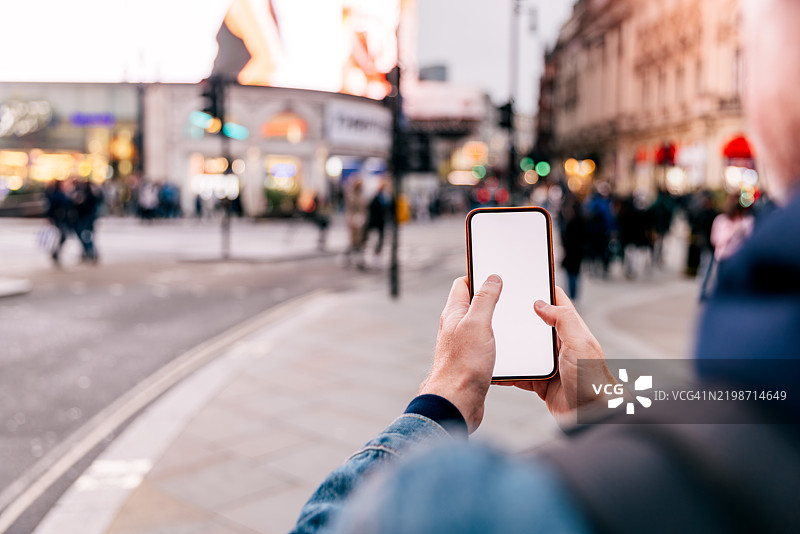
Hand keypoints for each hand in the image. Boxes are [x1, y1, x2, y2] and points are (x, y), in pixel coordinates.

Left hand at [419, 275, 501, 432]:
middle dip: (491, 297)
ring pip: (481, 326)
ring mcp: (463, 346)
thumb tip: (491, 278)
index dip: (479, 274)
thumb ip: (485, 299)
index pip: (463, 284)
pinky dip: (499, 341)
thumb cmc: (463, 365)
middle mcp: (456, 328)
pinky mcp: (472, 362)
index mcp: (454, 314)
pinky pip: (486, 345)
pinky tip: (510, 346)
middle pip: (473, 304)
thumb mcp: (477, 324)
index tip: (496, 270)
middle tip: (510, 294)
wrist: (457, 403)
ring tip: (514, 319)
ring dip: (497, 321)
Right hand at [503, 287, 614, 423]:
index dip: (542, 288)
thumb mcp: (580, 343)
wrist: (591, 417)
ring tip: (492, 334)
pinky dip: (509, 370)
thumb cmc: (592, 380)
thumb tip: (540, 303)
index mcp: (571, 330)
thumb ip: (563, 320)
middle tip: (499, 304)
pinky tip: (496, 366)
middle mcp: (560, 344)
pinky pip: (521, 372)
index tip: (524, 277)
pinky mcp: (541, 382)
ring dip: (511, 344)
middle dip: (519, 315)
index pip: (556, 301)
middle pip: (535, 323)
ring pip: (525, 348)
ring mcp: (550, 364)